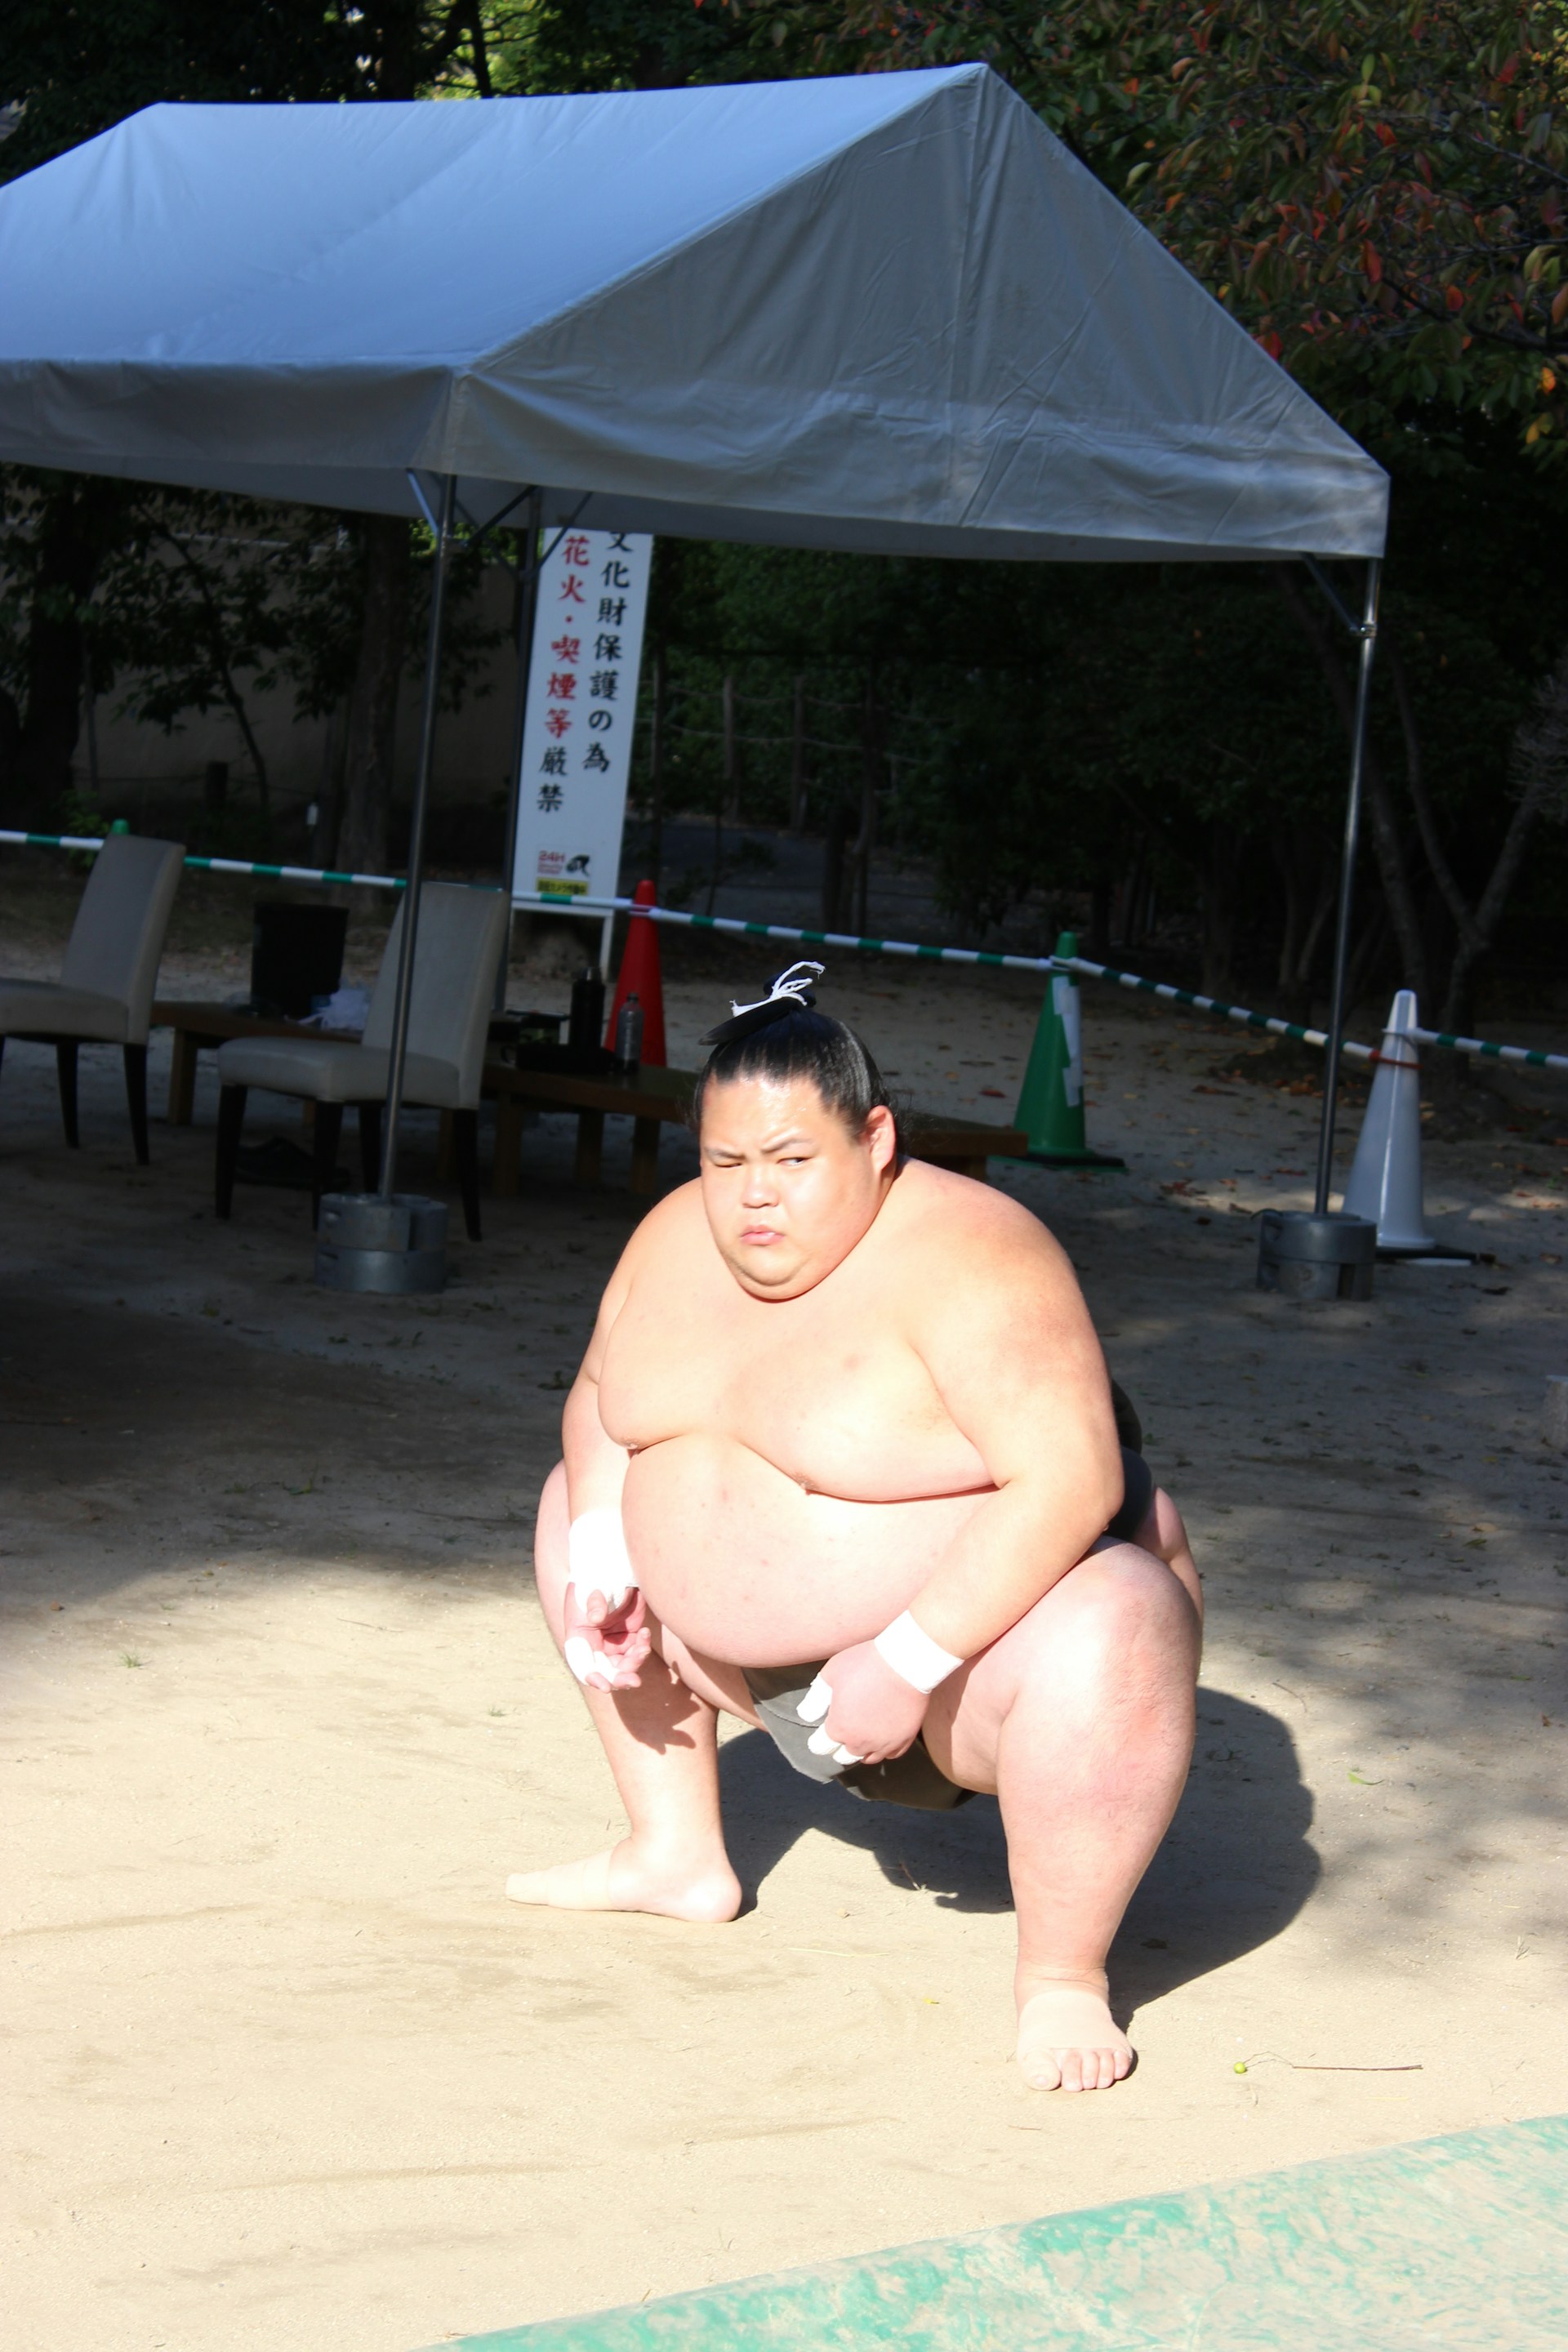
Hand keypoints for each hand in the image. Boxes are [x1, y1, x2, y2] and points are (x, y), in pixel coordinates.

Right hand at [564, 1580, 650, 1692]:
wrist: (615, 1569)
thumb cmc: (598, 1578)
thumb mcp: (594, 1589)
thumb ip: (595, 1603)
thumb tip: (595, 1618)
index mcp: (579, 1638)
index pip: (583, 1664)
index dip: (593, 1678)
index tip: (605, 1686)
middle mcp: (594, 1646)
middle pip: (606, 1672)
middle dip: (620, 1678)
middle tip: (634, 1681)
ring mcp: (613, 1643)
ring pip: (624, 1666)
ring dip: (635, 1662)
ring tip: (642, 1647)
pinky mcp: (630, 1638)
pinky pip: (637, 1652)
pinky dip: (642, 1647)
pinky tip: (645, 1633)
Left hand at [797, 1640, 929, 1767]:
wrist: (907, 1662)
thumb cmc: (865, 1664)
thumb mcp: (831, 1674)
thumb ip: (814, 1699)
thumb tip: (806, 1715)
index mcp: (840, 1728)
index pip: (821, 1747)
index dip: (818, 1738)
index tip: (821, 1731)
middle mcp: (861, 1743)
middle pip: (844, 1757)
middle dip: (839, 1745)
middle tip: (843, 1728)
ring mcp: (885, 1744)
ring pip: (868, 1758)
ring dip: (862, 1749)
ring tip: (862, 1731)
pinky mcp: (905, 1740)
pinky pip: (892, 1754)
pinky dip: (885, 1748)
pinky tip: (882, 1734)